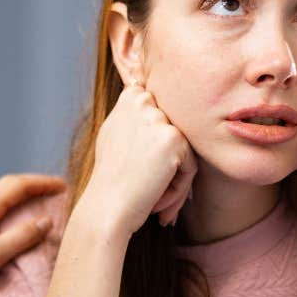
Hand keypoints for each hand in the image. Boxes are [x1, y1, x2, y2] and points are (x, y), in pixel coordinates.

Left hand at [0, 173, 64, 296]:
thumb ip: (22, 236)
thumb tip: (46, 221)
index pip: (18, 185)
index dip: (42, 183)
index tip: (63, 186)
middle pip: (8, 185)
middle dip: (33, 186)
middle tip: (56, 191)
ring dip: (20, 195)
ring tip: (39, 202)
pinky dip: (8, 207)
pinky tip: (13, 218)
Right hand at [80, 82, 196, 236]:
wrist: (106, 208)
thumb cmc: (109, 179)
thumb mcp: (113, 134)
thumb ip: (132, 114)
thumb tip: (139, 89)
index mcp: (129, 97)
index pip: (162, 116)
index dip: (155, 146)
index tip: (138, 166)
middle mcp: (143, 102)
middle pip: (174, 136)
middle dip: (166, 165)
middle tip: (144, 188)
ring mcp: (159, 119)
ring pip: (184, 154)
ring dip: (172, 181)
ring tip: (151, 199)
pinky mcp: (174, 140)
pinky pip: (190, 167)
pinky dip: (178, 189)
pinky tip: (156, 201)